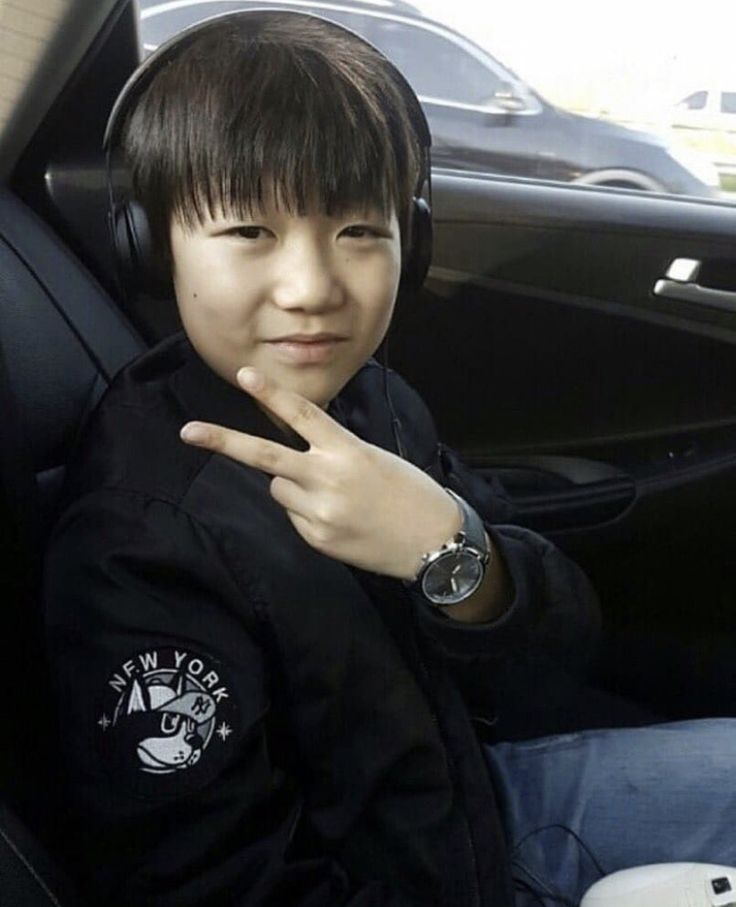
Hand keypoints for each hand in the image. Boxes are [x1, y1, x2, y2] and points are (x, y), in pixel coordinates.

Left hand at [180, 367, 460, 578]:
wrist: (434, 543)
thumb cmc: (409, 492)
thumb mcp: (373, 459)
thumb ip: (331, 455)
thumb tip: (291, 464)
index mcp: (347, 452)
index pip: (303, 415)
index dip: (271, 394)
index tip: (245, 374)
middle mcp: (327, 481)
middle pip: (265, 456)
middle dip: (223, 441)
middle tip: (188, 432)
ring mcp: (319, 514)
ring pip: (280, 489)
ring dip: (293, 486)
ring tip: (335, 498)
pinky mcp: (316, 540)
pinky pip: (294, 517)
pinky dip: (308, 513)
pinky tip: (340, 519)